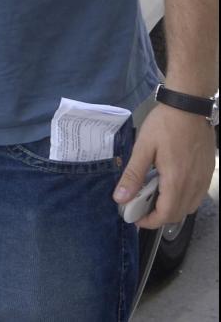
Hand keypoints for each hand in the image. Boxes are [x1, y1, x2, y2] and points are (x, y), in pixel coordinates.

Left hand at [113, 103, 215, 227]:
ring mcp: (203, 180)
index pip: (165, 215)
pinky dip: (184, 199)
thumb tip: (120, 198)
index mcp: (176, 181)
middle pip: (178, 215)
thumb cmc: (164, 124)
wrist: (189, 106)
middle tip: (141, 206)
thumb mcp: (143, 147)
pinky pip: (197, 196)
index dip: (149, 222)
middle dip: (158, 216)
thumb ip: (133, 175)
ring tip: (154, 195)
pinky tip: (171, 185)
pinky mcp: (208, 172)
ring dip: (172, 209)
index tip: (136, 218)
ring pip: (189, 207)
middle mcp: (194, 185)